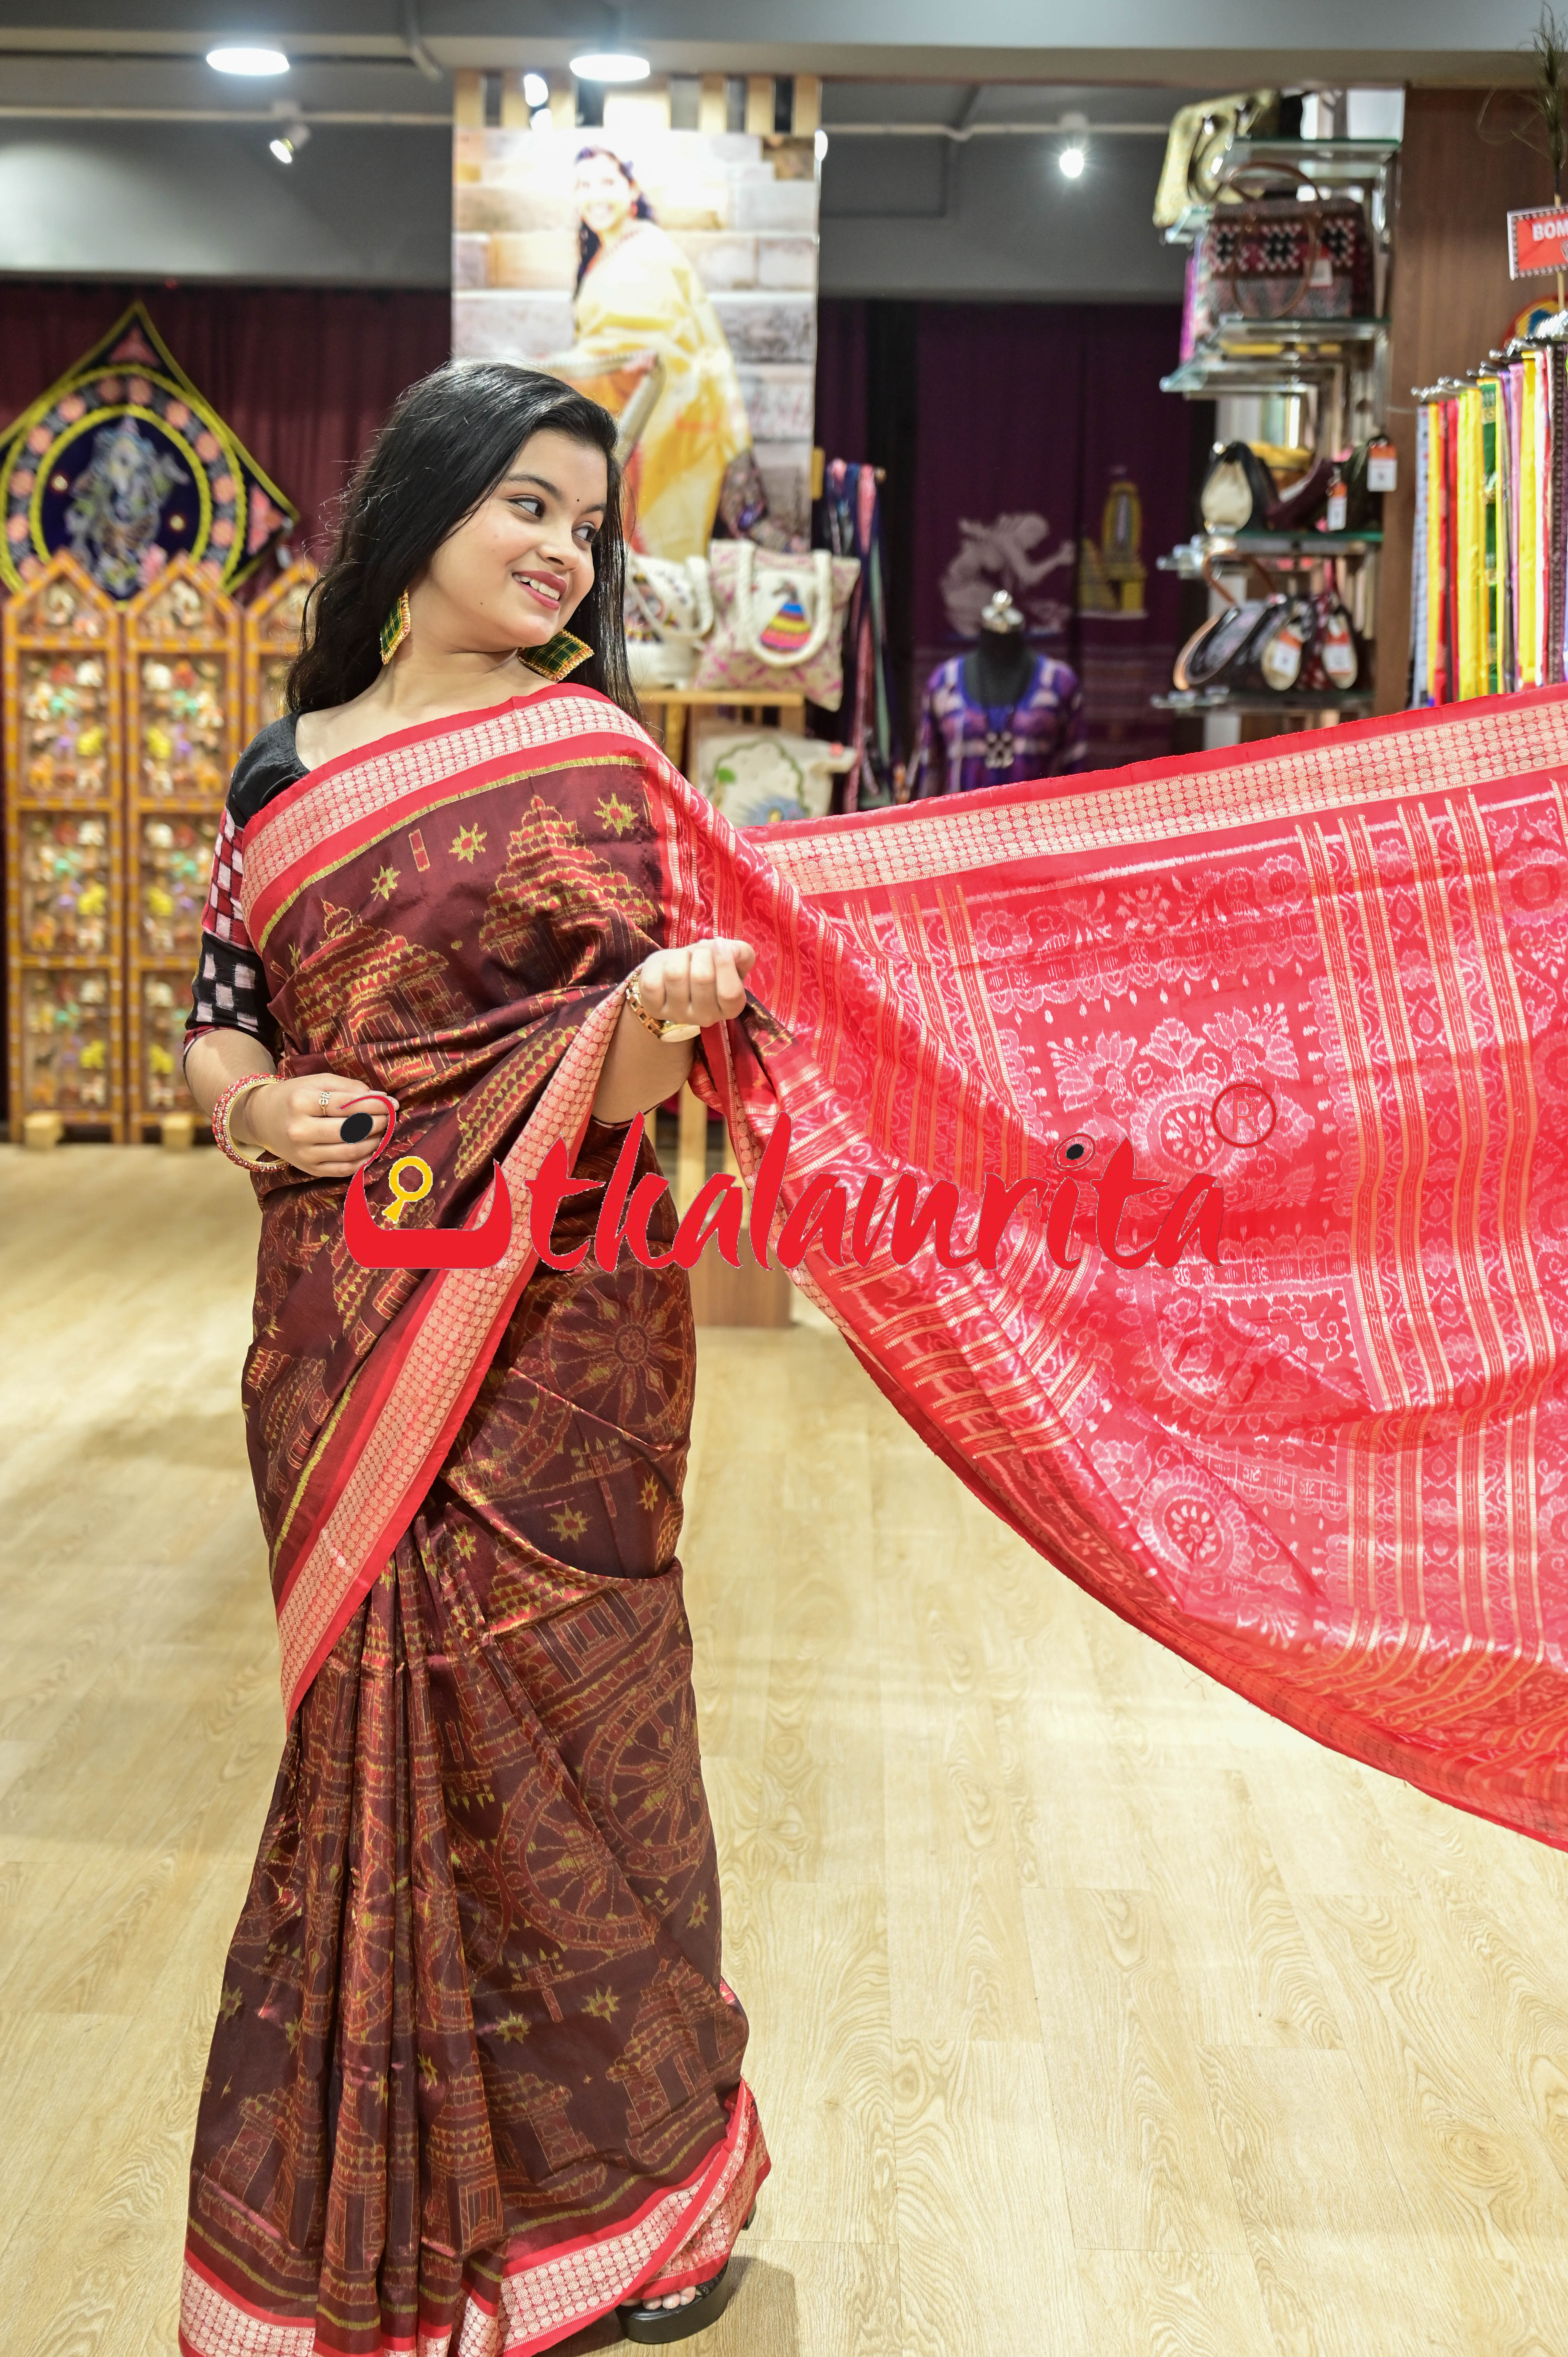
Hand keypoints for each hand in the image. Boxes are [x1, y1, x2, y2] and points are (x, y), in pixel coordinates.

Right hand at [236, 1073, 396, 1179]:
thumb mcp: (316, 1082)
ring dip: (374, 1142)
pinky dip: (363, 1160)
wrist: (262, 1119)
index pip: (346, 1106)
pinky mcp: (309, 1169)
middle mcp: (300, 1131)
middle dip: (377, 1123)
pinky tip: (372, 1148)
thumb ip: (347, 1087)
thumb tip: (380, 1097)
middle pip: (350, 1130)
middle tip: (389, 1118)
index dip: (374, 1105)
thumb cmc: (294, 1096)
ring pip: (350, 1152)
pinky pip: (344, 1169)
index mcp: (301, 1102)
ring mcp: (304, 1154)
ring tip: (382, 1131)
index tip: (391, 1103)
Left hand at [635, 938, 755, 1028]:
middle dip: (702, 953)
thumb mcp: (732, 957)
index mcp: (730, 1008)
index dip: (725, 964)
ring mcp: (677, 1015)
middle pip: (702, 978)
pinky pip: (653, 982)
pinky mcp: (653, 1008)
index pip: (730, 993)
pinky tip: (665, 969)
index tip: (720, 945)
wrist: (678, 972)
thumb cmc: (708, 965)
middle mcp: (705, 1017)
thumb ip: (741, 952)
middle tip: (701, 950)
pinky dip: (659, 966)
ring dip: (680, 957)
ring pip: (675, 975)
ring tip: (684, 959)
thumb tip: (729, 949)